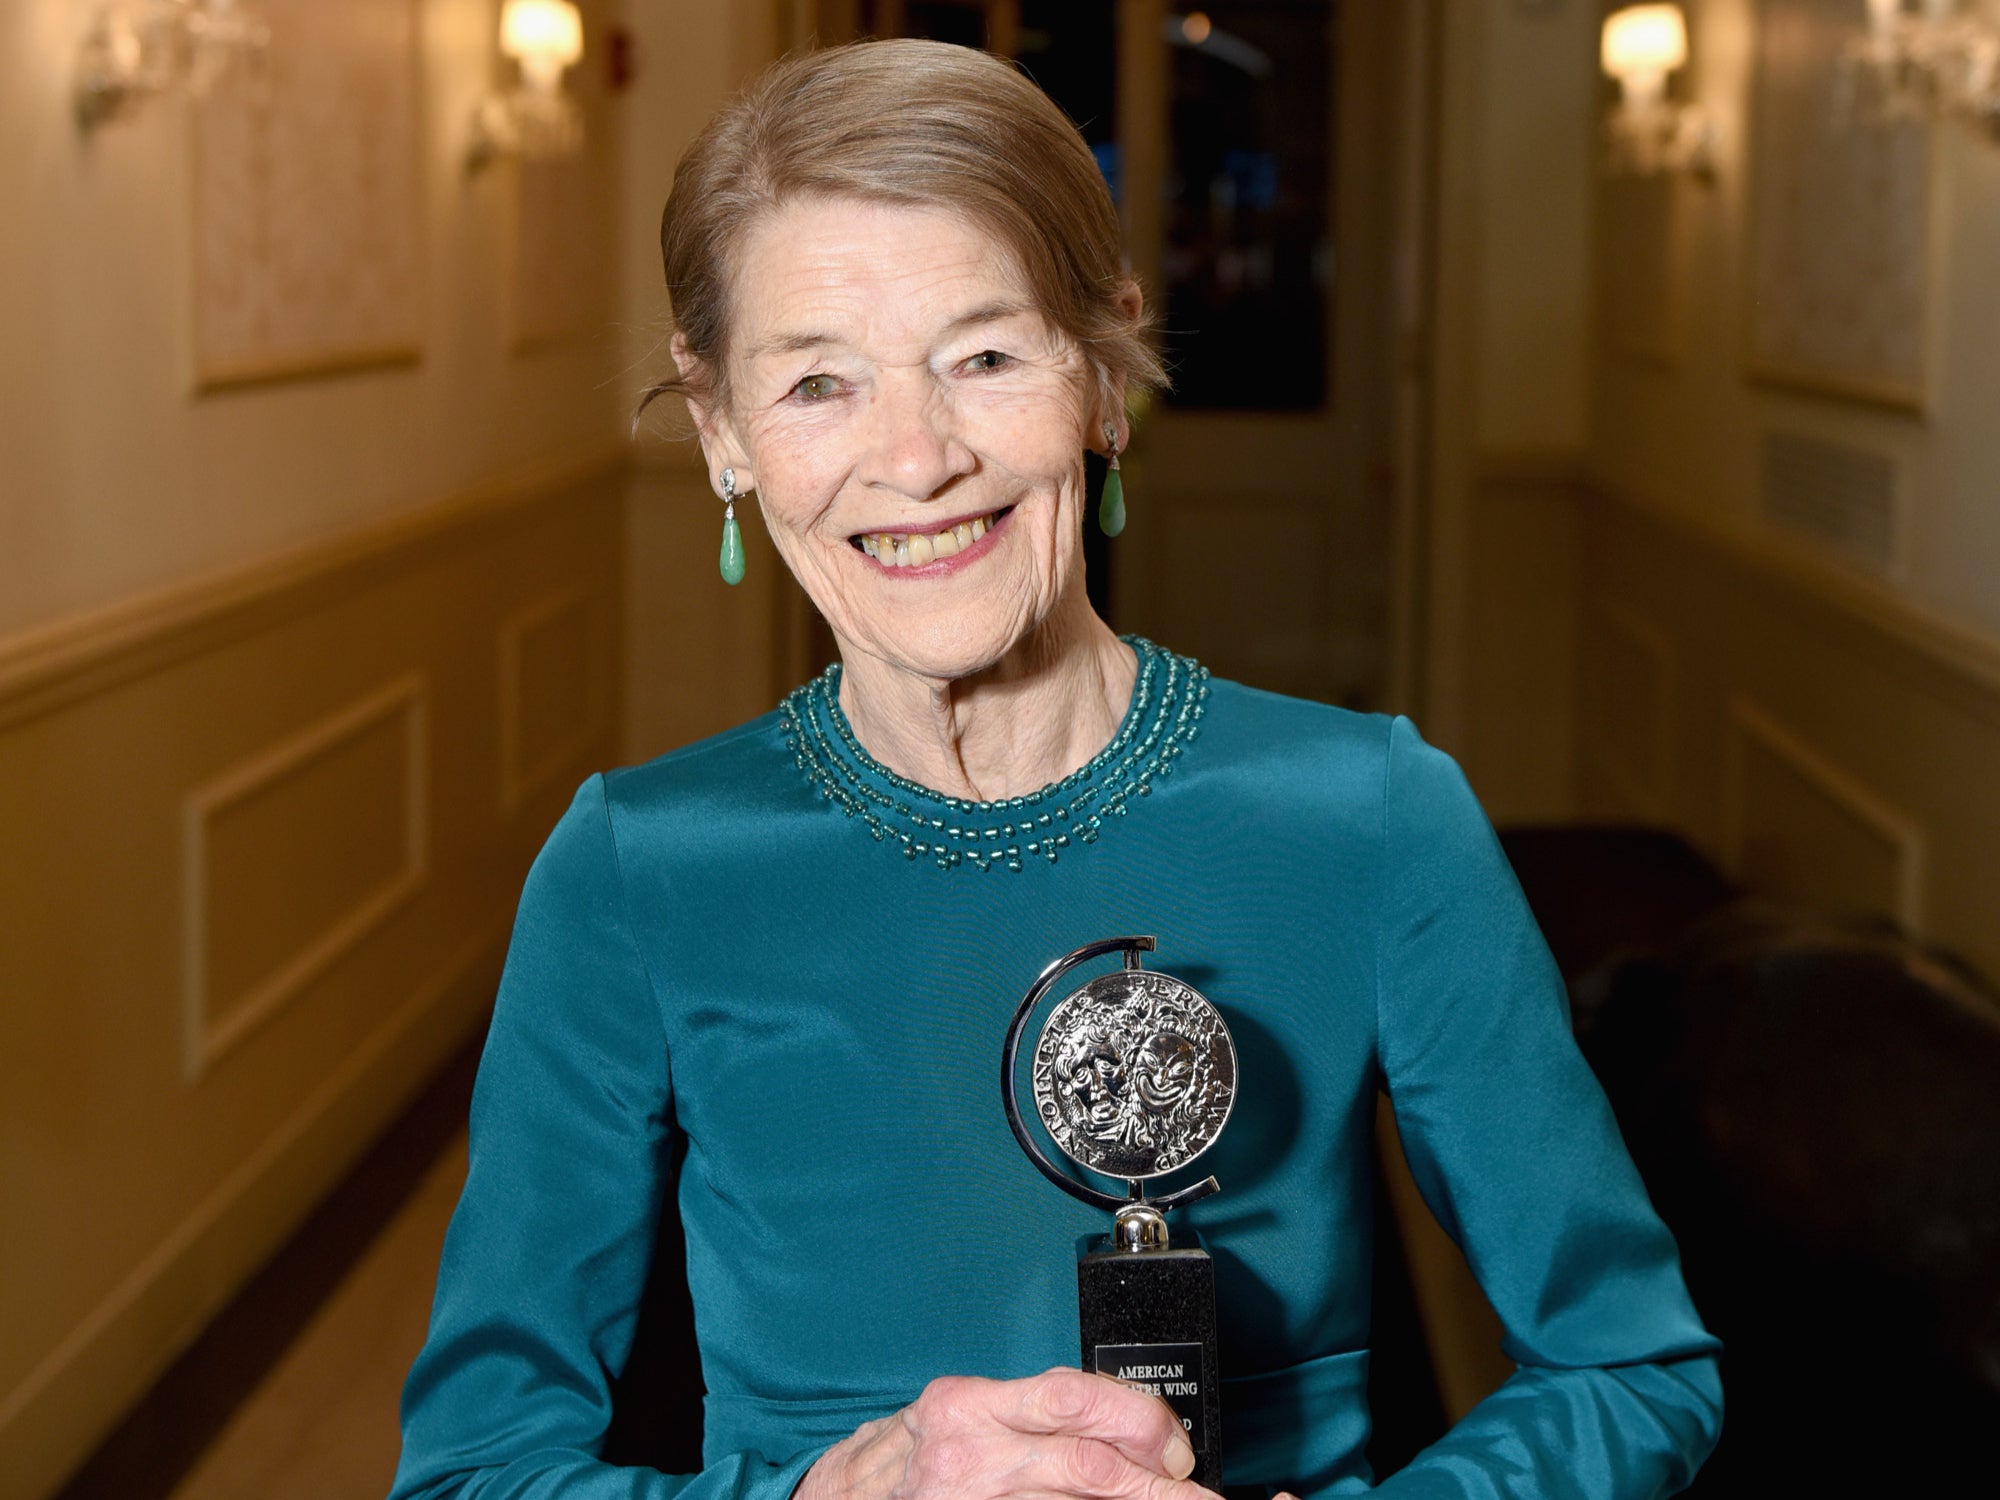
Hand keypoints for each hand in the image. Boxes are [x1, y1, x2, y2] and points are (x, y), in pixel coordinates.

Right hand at [795, 1367, 1218, 1499]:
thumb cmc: (893, 1466)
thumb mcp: (955, 1419)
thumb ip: (1027, 1419)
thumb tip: (1119, 1433)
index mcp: (967, 1405)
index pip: (1075, 1397)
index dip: (1140, 1422)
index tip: (1176, 1449)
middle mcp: (966, 1455)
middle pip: (1089, 1464)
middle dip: (1158, 1487)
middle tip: (1196, 1497)